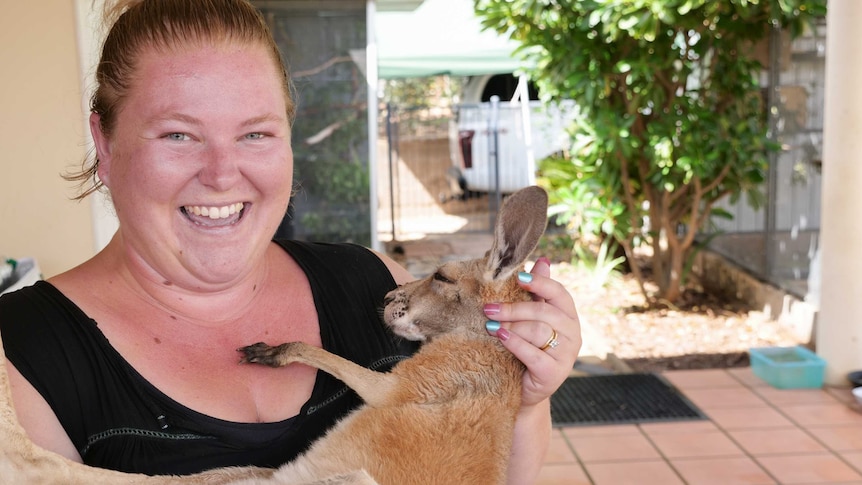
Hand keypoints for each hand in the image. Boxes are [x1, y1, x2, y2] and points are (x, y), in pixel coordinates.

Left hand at [484, 257, 581, 407]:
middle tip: (488, 308)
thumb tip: (542, 260)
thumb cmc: (527, 347)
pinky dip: (514, 343)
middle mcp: (574, 334)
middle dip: (513, 308)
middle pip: (543, 312)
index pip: (559, 292)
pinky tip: (499, 337)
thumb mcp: (532, 319)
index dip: (540, 283)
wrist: (524, 389)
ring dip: (510, 325)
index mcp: (569, 316)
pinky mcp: (554, 374)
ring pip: (538, 331)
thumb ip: (537, 292)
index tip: (518, 278)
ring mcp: (566, 355)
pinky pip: (533, 354)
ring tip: (489, 325)